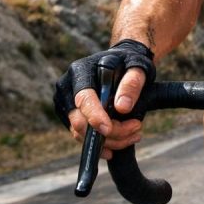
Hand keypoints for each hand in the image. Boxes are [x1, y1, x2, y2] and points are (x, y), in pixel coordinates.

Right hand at [52, 40, 154, 155]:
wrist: (122, 62)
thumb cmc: (130, 62)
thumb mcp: (138, 66)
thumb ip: (132, 83)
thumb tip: (122, 108)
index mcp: (80, 71)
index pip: (83, 98)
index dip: (95, 116)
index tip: (109, 129)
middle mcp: (67, 87)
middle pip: (80, 120)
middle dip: (109, 132)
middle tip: (137, 128)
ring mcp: (66, 103)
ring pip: (81, 132)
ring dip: (110, 140)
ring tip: (135, 133)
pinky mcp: (71, 115)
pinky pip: (83, 135)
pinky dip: (103, 142)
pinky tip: (123, 140)